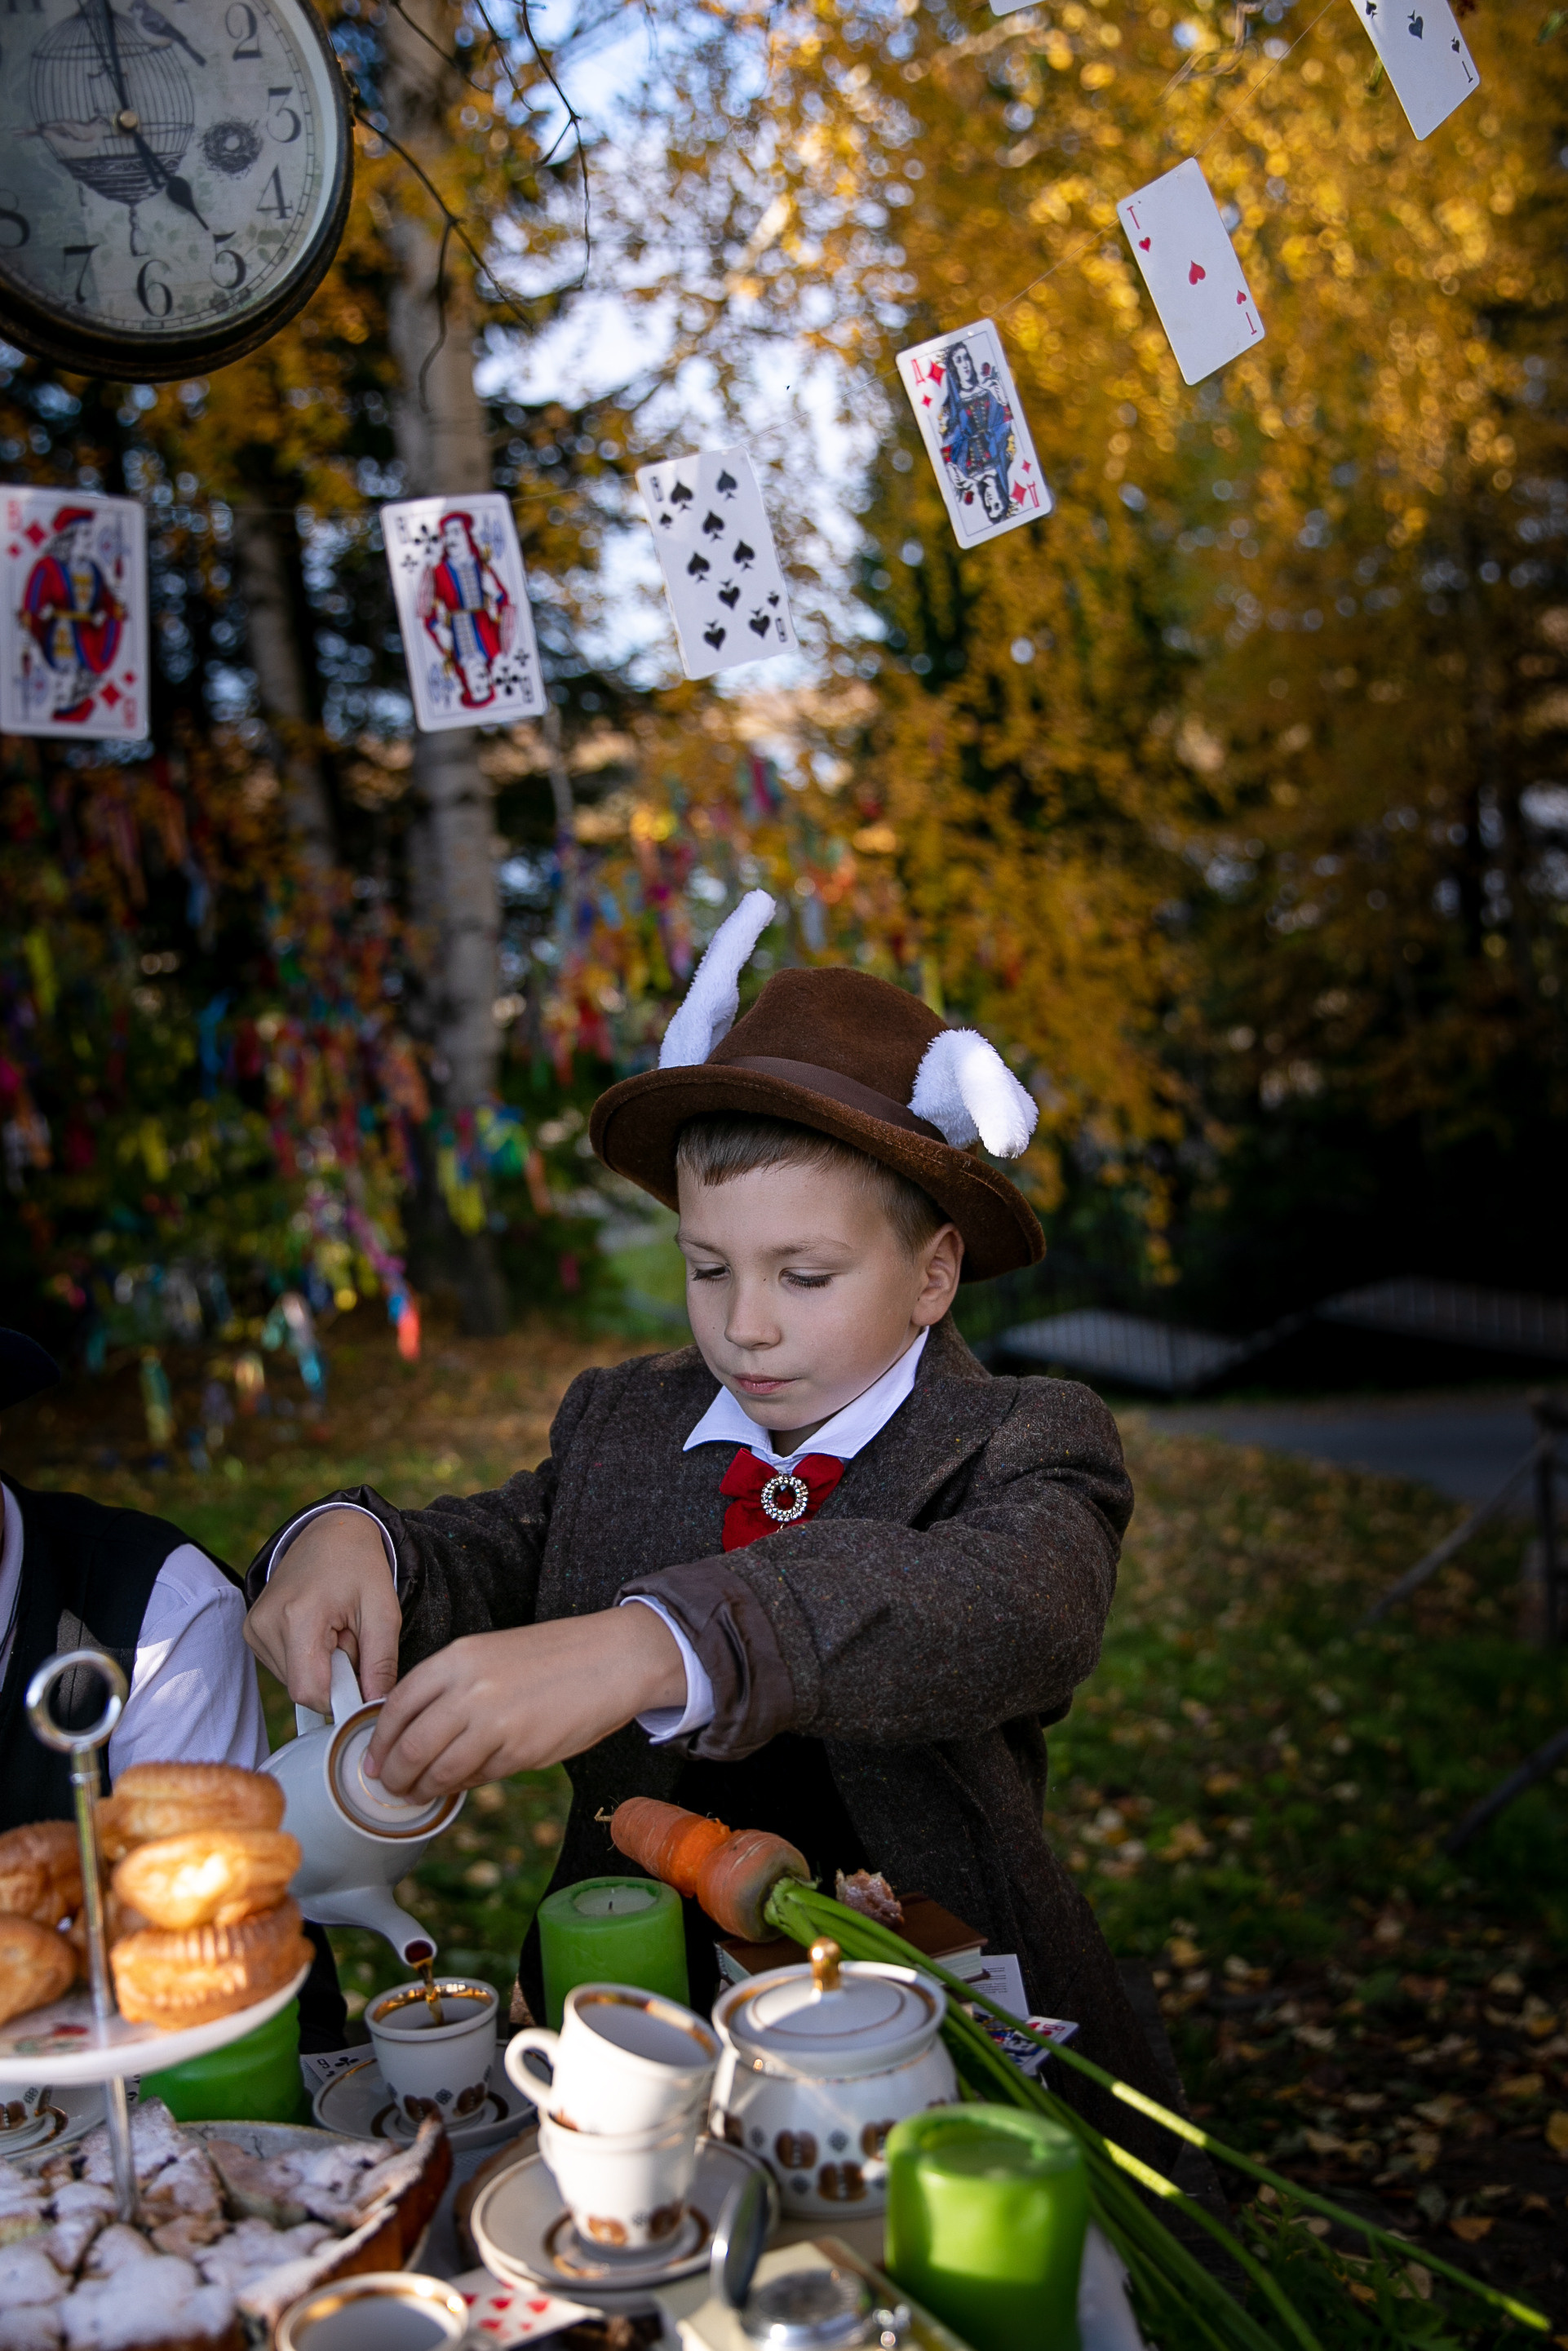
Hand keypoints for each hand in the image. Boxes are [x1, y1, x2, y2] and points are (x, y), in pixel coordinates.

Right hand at [243, 1509, 401, 1712]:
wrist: (330, 1532)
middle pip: (302, 1688)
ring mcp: (254, 1627)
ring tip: (335, 1630)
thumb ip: (381, 1663)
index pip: (309, 1692)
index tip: (362, 1676)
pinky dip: (306, 1657)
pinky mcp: (252, 1630)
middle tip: (350, 1639)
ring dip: (321, 1667)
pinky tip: (318, 1629)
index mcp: (298, 1616)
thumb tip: (375, 1708)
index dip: (340, 1696)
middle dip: (333, 1676)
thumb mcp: (384, 1611)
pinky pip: (284, 1666)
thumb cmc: (360, 1567)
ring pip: (293, 1680)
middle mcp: (266, 1624)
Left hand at [365, 1607, 685, 1801]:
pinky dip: (463, 1785)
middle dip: (395, 1774)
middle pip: (410, 1745)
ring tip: (419, 1794)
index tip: (374, 1758)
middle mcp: (469, 1689)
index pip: (397, 1705)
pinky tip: (461, 1784)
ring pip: (439, 1770)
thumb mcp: (490, 1654)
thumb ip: (452, 1687)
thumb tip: (415, 1732)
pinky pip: (477, 1778)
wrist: (612, 1659)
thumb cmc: (553, 1657)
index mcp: (457, 1658)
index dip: (380, 1739)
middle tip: (391, 1786)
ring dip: (424, 1789)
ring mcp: (494, 1723)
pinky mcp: (519, 1752)